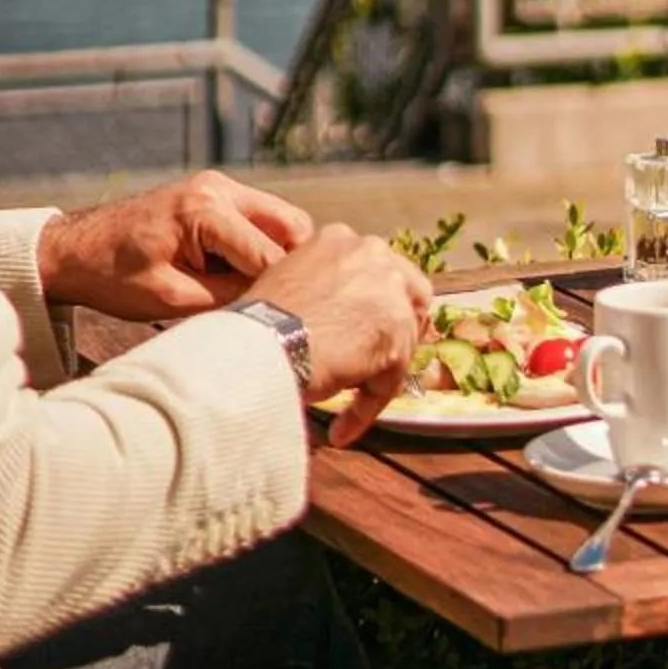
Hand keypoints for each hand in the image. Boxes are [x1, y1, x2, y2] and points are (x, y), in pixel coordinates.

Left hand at [39, 175, 312, 317]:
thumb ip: (225, 299)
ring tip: (264, 293)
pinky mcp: (215, 193)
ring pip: (280, 218)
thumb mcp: (170, 299)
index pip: (268, 254)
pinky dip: (261, 245)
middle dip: (294, 265)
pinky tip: (246, 277)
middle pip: (291, 224)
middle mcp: (220, 188)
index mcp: (206, 210)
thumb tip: (271, 306)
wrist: (74, 249)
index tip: (297, 320)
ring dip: (279, 254)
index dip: (283, 291)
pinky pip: (259, 217)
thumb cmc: (112, 276)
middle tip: (285, 304)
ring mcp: (219, 186)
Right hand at [241, 225, 432, 443]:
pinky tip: (342, 428)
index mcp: (342, 240)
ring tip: (350, 405)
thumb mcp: (289, 286)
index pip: (380, 271)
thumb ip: (323, 290)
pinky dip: (368, 407)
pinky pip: (390, 378)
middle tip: (377, 367)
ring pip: (403, 339)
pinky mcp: (395, 330)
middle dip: (399, 331)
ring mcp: (388, 289)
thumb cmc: (257, 326)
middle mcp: (371, 253)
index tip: (367, 335)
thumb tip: (337, 317)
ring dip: (380, 375)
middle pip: (410, 294)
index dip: (379, 306)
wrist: (258, 347)